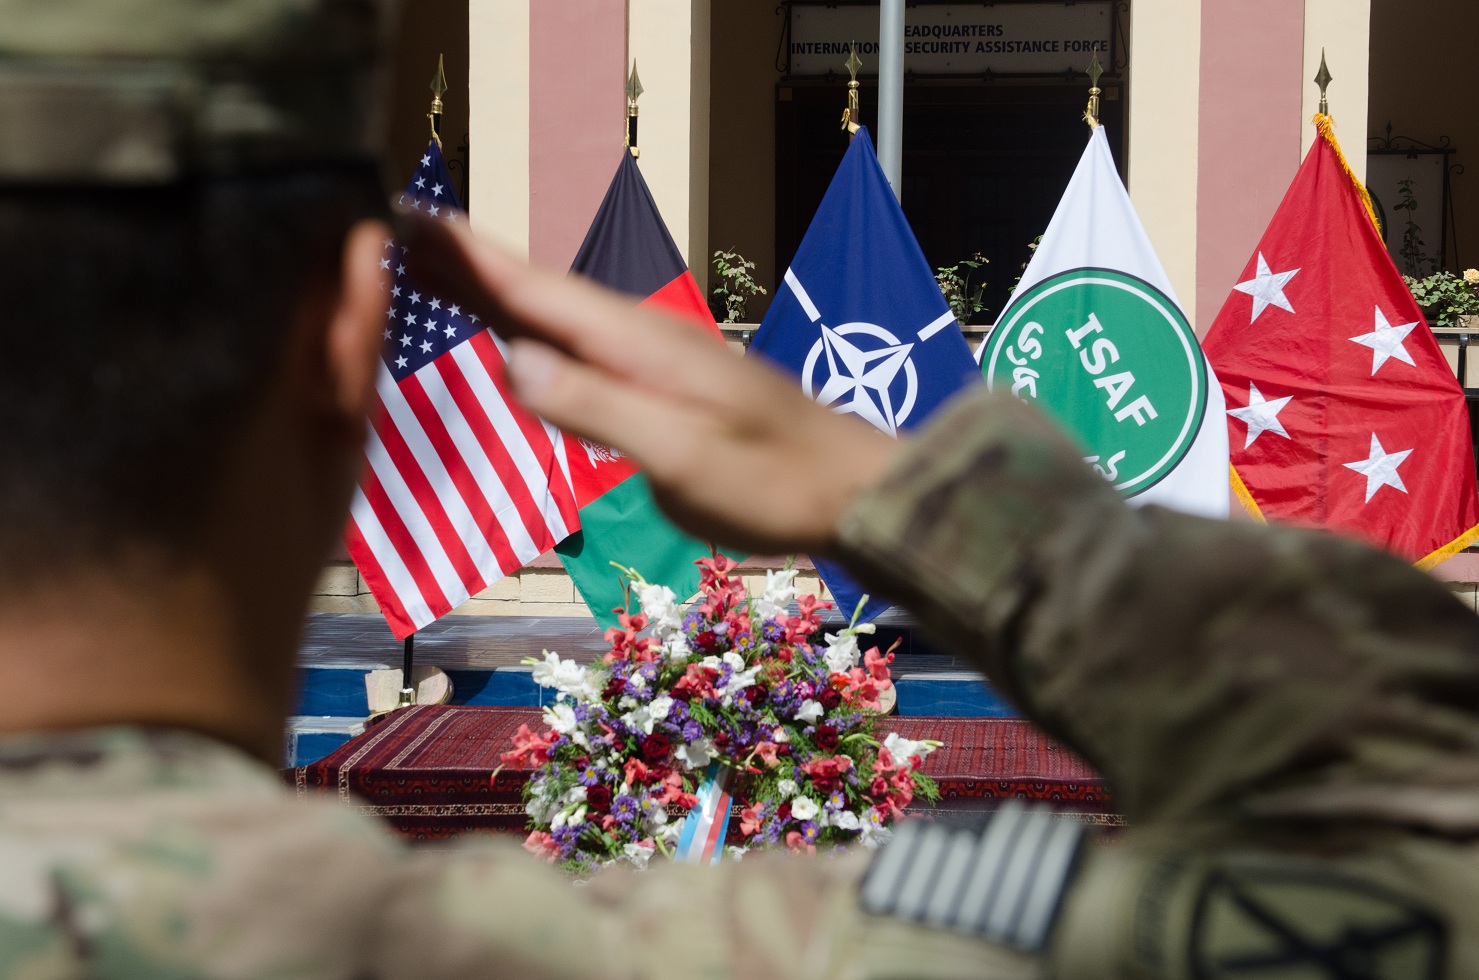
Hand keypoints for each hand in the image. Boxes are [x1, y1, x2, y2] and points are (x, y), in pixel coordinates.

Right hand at [402, 213, 900, 555]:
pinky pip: (578, 345)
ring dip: (492, 291)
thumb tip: (509, 360)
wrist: (847, 487)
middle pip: (536, 292)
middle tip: (391, 231)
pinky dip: (530, 329)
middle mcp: (639, 337)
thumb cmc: (772, 482)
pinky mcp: (661, 382)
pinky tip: (511, 333)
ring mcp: (652, 358)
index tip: (405, 220)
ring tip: (428, 267)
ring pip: (554, 315)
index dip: (467, 258)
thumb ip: (598, 408)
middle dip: (464, 263)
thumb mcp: (682, 456)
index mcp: (638, 344)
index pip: (535, 290)